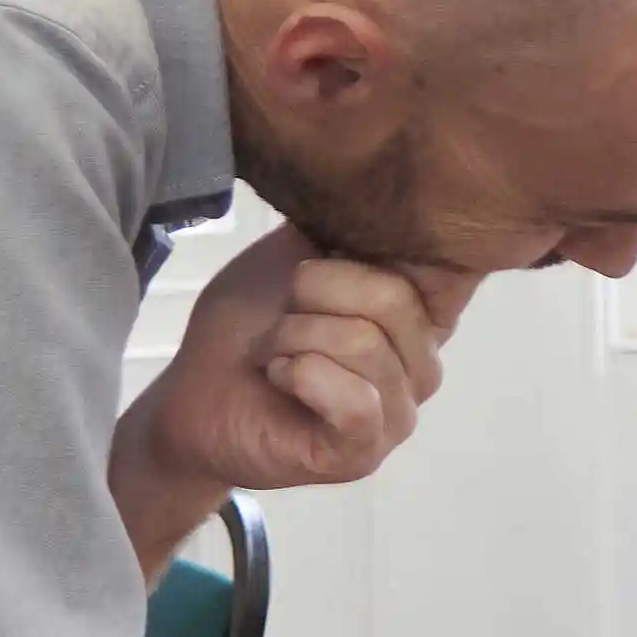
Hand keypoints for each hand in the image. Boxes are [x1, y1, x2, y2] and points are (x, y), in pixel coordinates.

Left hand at [116, 222, 474, 529]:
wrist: (193, 393)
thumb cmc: (247, 327)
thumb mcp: (293, 255)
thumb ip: (344, 225)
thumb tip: (383, 184)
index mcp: (416, 314)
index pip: (443, 269)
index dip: (382, 251)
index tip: (323, 257)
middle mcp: (423, 363)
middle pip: (393, 297)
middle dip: (313, 295)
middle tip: (280, 321)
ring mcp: (400, 414)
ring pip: (364, 343)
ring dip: (294, 340)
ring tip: (274, 356)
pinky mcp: (365, 453)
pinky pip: (356, 401)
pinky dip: (301, 376)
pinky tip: (280, 379)